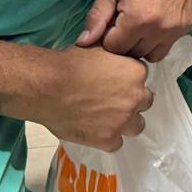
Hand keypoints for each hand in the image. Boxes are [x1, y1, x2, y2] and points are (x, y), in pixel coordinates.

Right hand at [38, 45, 152, 151]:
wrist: (47, 87)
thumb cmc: (70, 63)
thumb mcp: (99, 48)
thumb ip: (115, 55)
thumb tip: (114, 57)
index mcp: (136, 72)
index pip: (142, 78)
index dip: (128, 80)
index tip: (115, 82)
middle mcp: (135, 97)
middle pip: (144, 102)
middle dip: (130, 101)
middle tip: (111, 99)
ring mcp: (123, 120)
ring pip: (136, 125)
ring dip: (125, 122)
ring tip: (106, 118)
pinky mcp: (107, 139)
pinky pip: (116, 143)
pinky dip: (107, 138)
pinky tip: (94, 130)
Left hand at [76, 0, 191, 62]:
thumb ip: (97, 16)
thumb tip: (84, 42)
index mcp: (137, 20)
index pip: (114, 48)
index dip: (109, 36)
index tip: (112, 21)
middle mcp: (159, 30)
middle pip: (133, 54)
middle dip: (125, 42)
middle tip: (125, 21)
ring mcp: (177, 29)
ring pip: (153, 55)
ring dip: (143, 45)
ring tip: (141, 25)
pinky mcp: (189, 25)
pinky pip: (169, 44)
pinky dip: (160, 38)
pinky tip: (157, 18)